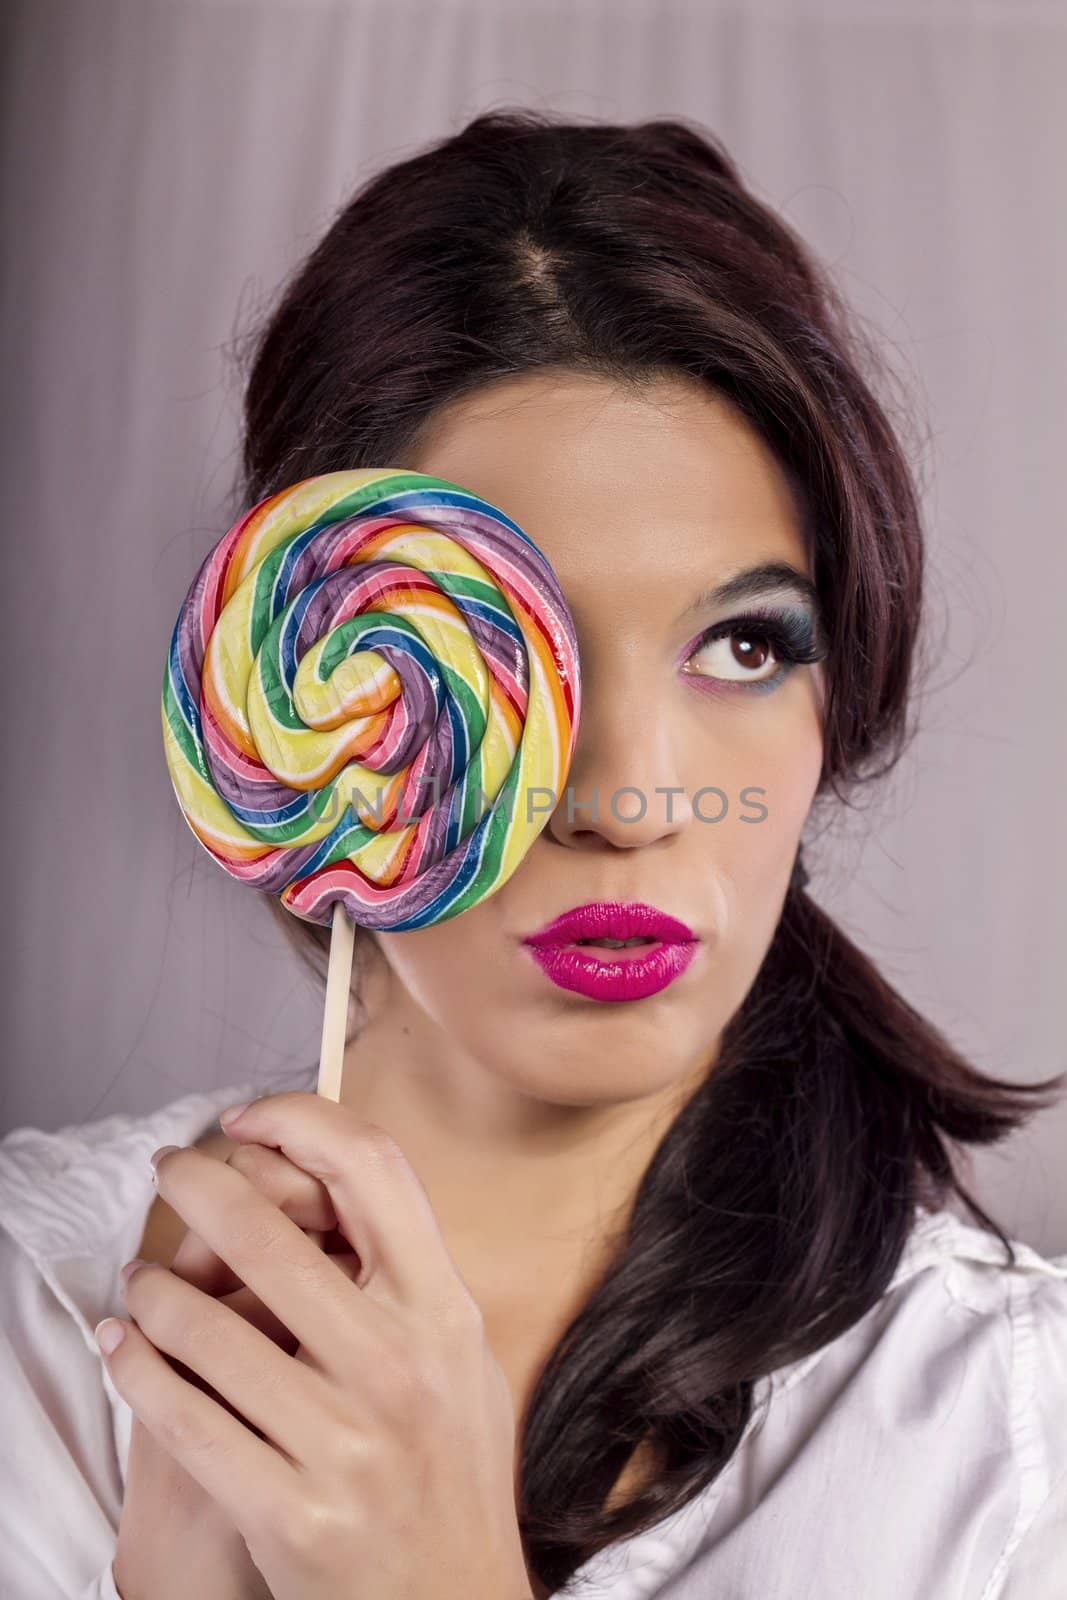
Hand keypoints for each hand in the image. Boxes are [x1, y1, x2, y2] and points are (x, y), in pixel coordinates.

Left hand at [98, 1092, 533, 1599]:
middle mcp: (399, 1366)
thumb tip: (337, 1186)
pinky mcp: (290, 1515)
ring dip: (153, 1288)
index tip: (250, 1119)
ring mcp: (344, 1444)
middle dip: (198, 1184)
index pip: (375, 1170)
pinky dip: (134, 1369)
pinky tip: (119, 1345)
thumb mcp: (464, 1360)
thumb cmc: (454, 1472)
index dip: (303, 1121)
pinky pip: (184, 1420)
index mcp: (444, 1313)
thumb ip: (412, 1280)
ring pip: (207, 1329)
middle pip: (271, 1232)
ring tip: (138, 1278)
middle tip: (167, 1168)